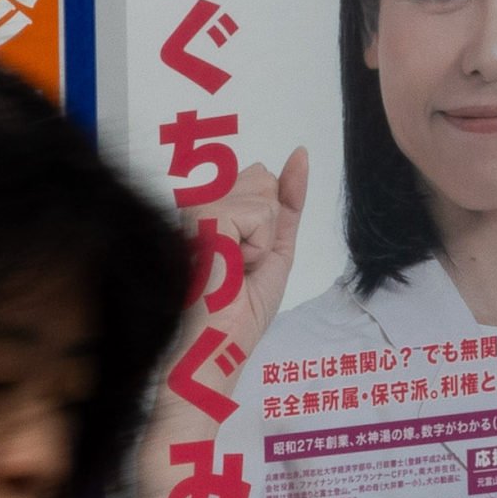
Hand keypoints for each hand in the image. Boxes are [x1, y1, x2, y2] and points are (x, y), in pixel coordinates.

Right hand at [199, 144, 311, 360]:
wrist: (220, 343)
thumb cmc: (239, 309)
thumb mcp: (275, 248)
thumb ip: (286, 202)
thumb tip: (300, 154)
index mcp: (207, 208)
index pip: (261, 180)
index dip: (271, 219)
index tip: (245, 258)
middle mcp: (196, 199)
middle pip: (264, 180)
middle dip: (268, 229)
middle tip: (240, 265)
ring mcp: (197, 203)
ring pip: (264, 194)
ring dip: (263, 240)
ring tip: (235, 267)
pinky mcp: (204, 213)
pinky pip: (261, 213)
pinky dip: (259, 245)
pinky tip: (233, 265)